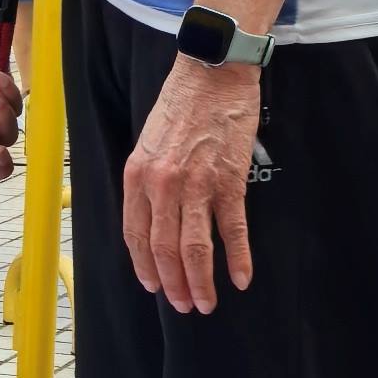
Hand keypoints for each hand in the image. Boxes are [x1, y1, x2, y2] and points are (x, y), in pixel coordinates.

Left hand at [121, 55, 261, 313]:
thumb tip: (154, 217)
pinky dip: (238, 258)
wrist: (213, 71)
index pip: (135, 235)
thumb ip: (148, 181)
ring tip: (207, 302)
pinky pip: (233, 229)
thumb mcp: (149, 143)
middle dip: (174, 284)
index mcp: (137, 176)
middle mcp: (162, 184)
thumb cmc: (182, 104)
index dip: (145, 267)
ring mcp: (196, 184)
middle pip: (164, 249)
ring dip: (201, 281)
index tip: (155, 287)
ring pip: (195, 247)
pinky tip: (241, 278)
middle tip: (184, 306)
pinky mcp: (229, 180)